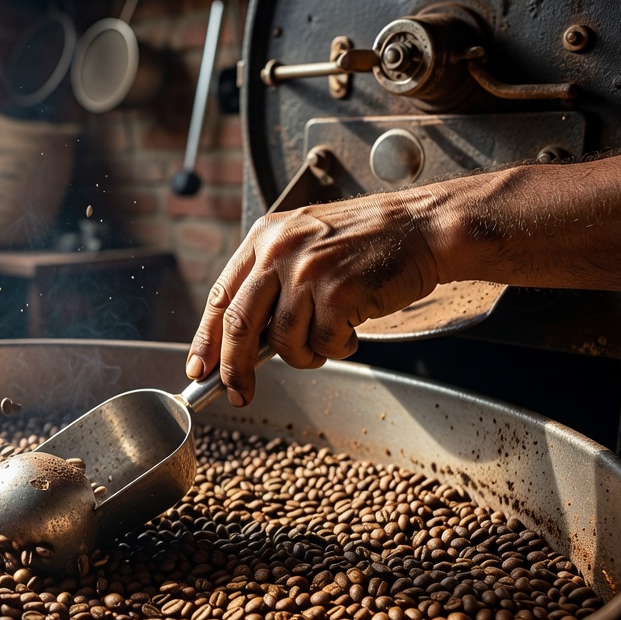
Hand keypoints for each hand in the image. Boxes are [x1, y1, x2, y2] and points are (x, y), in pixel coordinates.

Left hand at [185, 186, 446, 404]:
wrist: (422, 227)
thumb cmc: (367, 241)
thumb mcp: (303, 242)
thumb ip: (270, 281)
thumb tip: (241, 341)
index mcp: (264, 237)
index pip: (221, 296)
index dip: (206, 339)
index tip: (198, 368)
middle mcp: (279, 251)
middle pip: (239, 325)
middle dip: (235, 368)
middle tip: (238, 392)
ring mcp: (308, 272)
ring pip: (284, 342)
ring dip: (304, 355)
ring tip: (329, 338)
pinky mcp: (339, 293)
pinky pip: (324, 344)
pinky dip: (338, 348)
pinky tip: (353, 328)